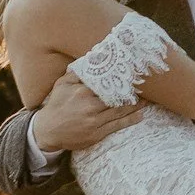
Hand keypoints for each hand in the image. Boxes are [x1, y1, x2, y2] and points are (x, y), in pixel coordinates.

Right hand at [29, 71, 143, 153]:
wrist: (47, 131)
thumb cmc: (56, 105)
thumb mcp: (61, 85)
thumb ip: (75, 73)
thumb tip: (90, 60)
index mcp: (82, 92)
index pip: (106, 84)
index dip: (120, 80)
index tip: (132, 75)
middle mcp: (90, 106)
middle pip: (115, 97)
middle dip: (131, 92)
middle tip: (144, 86)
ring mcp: (95, 121)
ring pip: (119, 111)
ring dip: (134, 106)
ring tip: (147, 99)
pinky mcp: (97, 134)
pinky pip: (117, 126)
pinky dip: (129, 120)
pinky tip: (140, 115)